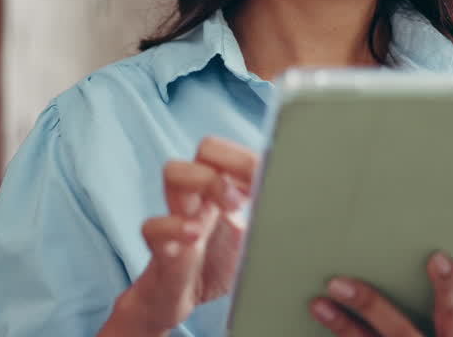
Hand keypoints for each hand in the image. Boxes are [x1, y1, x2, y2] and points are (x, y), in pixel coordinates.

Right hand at [101, 136, 257, 335]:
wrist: (176, 302)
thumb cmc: (214, 267)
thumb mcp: (250, 241)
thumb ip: (266, 222)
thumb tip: (300, 209)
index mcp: (222, 192)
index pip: (234, 151)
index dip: (248, 157)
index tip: (267, 177)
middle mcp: (200, 197)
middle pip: (206, 149)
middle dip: (231, 163)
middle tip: (246, 195)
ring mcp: (179, 219)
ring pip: (174, 172)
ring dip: (206, 182)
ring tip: (229, 210)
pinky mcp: (163, 250)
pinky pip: (152, 227)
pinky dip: (175, 228)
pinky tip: (195, 237)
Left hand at [308, 252, 452, 336]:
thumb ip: (435, 323)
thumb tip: (414, 272)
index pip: (452, 317)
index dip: (448, 289)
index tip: (437, 258)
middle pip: (401, 332)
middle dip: (371, 305)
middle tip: (337, 283)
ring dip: (343, 328)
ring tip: (318, 305)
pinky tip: (308, 333)